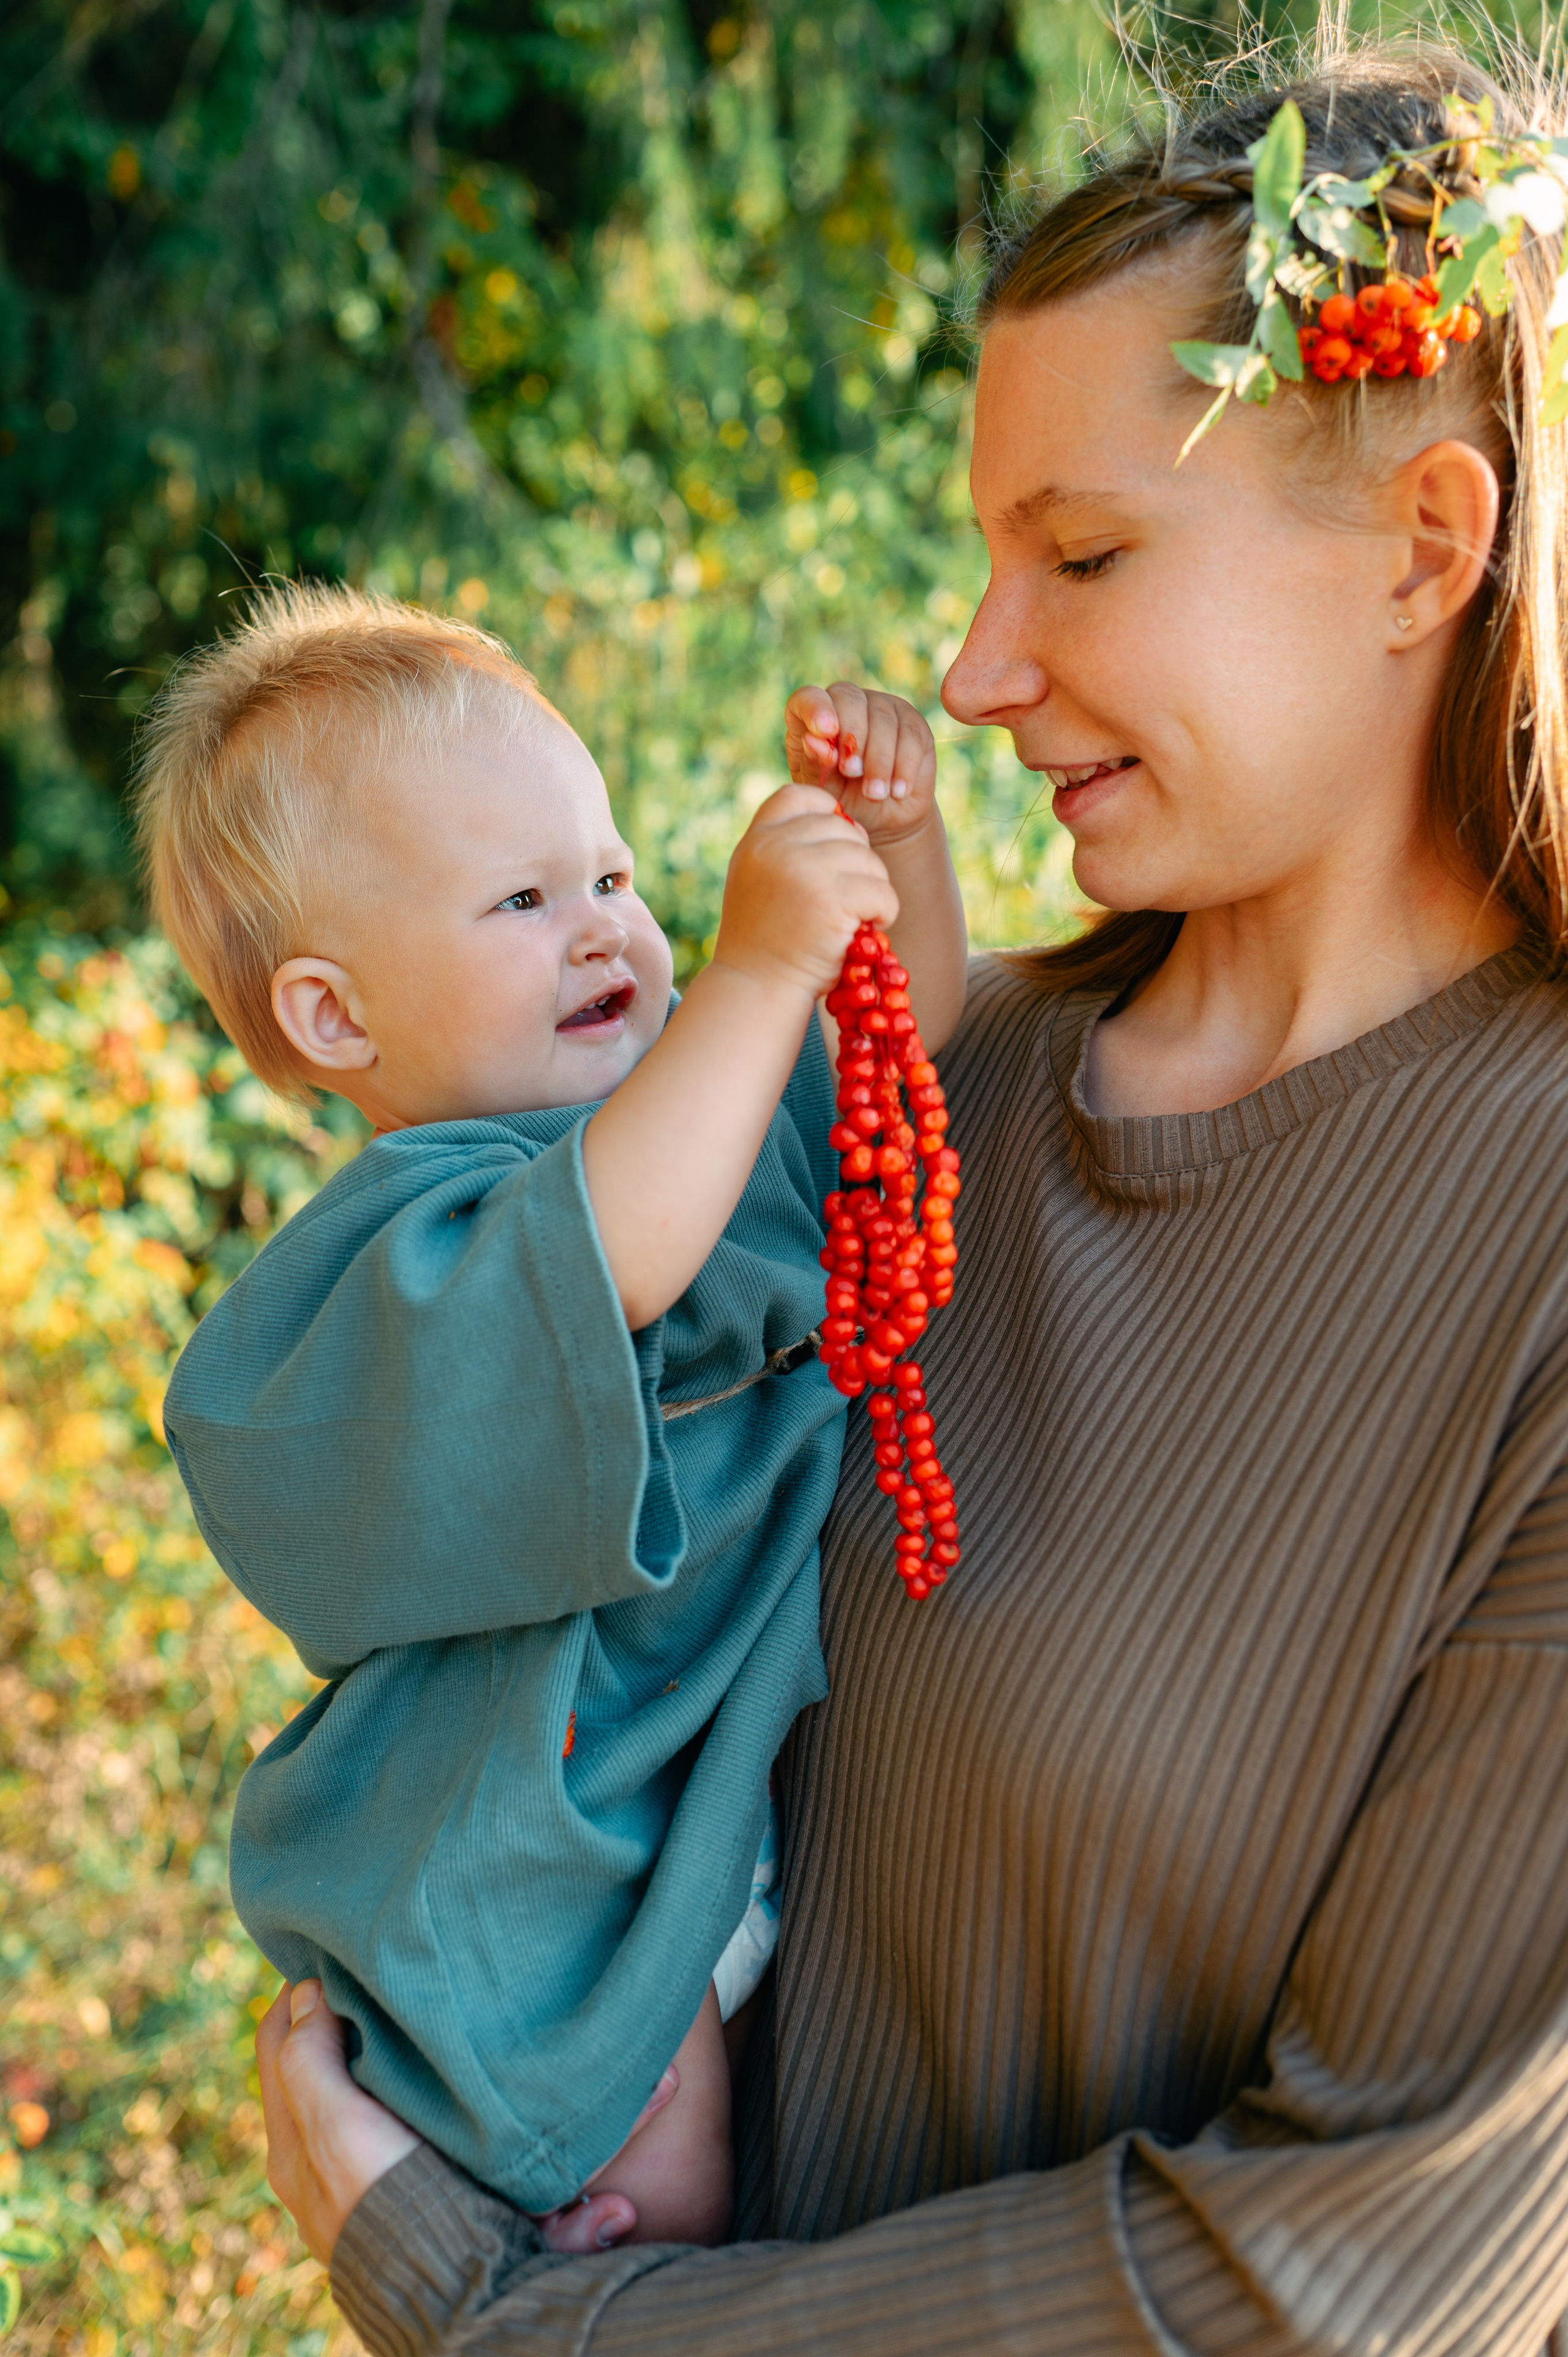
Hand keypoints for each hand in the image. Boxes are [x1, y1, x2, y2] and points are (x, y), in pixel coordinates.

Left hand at [257, 1980, 421, 2265]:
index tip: (336, 1953)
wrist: (450, 2280)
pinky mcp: (395, 2175)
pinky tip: (421, 2059)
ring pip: (344, 2081)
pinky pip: (378, 2106)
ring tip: (397, 2004)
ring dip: (362, 2041)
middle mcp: (313, 2157)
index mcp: (290, 2143)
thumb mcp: (336, 2127)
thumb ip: (310, 2062)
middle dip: (328, 2011)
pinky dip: (388, 2072)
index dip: (298, 1989)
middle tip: (368, 1971)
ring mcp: (355, 2169)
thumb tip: (308, 1994)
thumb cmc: (390, 2199)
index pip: (276, 2039)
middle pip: (307, 2058)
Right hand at [714, 783, 896, 1000]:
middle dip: (856, 865)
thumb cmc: (765, 942)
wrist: (756, 991)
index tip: (834, 853)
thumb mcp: (759, 880)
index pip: (802, 796)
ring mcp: (802, 869)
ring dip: (872, 891)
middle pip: (845, 830)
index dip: (829, 816)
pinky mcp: (831, 898)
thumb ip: (785, 847)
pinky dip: (884, 914)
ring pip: (869, 860)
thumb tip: (844, 821)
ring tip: (852, 920)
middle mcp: (775, 847)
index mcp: (757, 840)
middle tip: (845, 901)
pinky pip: (883, 891)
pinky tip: (862, 932)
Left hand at [785, 682, 937, 846]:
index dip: (816, 708)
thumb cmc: (843, 800)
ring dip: (879, 759)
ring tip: (875, 793)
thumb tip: (812, 740)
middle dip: (853, 736)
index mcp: (814, 717)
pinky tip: (898, 790)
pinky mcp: (913, 723)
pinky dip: (904, 765)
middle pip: (850, 699)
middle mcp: (848, 704)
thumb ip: (815, 766)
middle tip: (852, 772)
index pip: (809, 697)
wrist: (882, 819)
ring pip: (884, 718)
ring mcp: (882, 708)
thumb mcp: (823, 790)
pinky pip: (911, 735)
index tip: (826, 732)